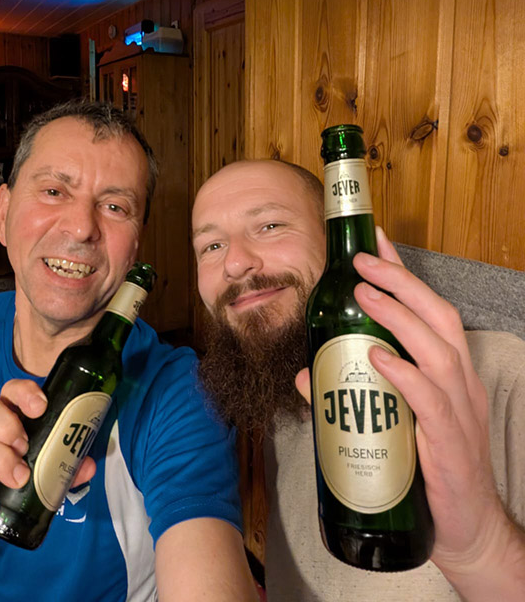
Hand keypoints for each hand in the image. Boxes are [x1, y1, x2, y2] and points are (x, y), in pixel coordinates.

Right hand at [0, 379, 94, 562]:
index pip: (8, 394)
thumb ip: (60, 467)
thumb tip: (87, 465)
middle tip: (25, 446)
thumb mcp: (33, 473)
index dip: (23, 393)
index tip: (41, 407)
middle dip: (7, 423)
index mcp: (3, 426)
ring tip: (19, 478)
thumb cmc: (1, 485)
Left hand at [351, 228, 523, 594]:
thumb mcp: (391, 421)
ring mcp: (460, 411)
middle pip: (439, 316)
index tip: (375, 241)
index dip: (402, 273)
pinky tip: (380, 358)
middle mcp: (459, 383)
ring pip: (437, 349)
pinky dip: (406, 375)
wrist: (465, 529)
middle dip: (400, 282)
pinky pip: (432, 401)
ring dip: (399, 317)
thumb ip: (352, 392)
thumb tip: (306, 373)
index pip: (429, 309)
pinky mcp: (451, 443)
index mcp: (448, 372)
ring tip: (364, 294)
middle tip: (361, 261)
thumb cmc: (427, 467)